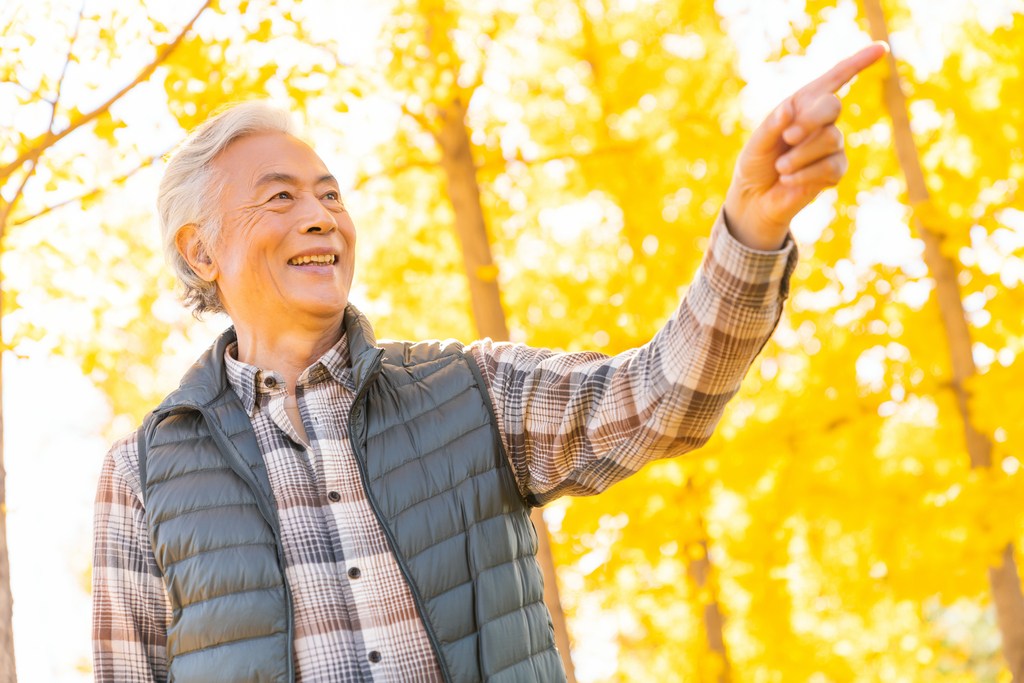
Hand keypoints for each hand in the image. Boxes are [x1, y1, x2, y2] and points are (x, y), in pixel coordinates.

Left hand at [723, 42, 888, 250]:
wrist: (755, 198)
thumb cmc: (755, 164)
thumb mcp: (757, 142)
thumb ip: (772, 125)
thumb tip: (790, 109)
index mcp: (802, 104)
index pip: (834, 78)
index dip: (858, 62)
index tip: (881, 48)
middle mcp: (820, 121)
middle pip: (832, 106)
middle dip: (809, 121)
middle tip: (787, 139)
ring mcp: (831, 145)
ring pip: (830, 139)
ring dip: (800, 156)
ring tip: (781, 168)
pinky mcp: (834, 170)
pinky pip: (831, 167)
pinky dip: (806, 174)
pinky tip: (789, 180)